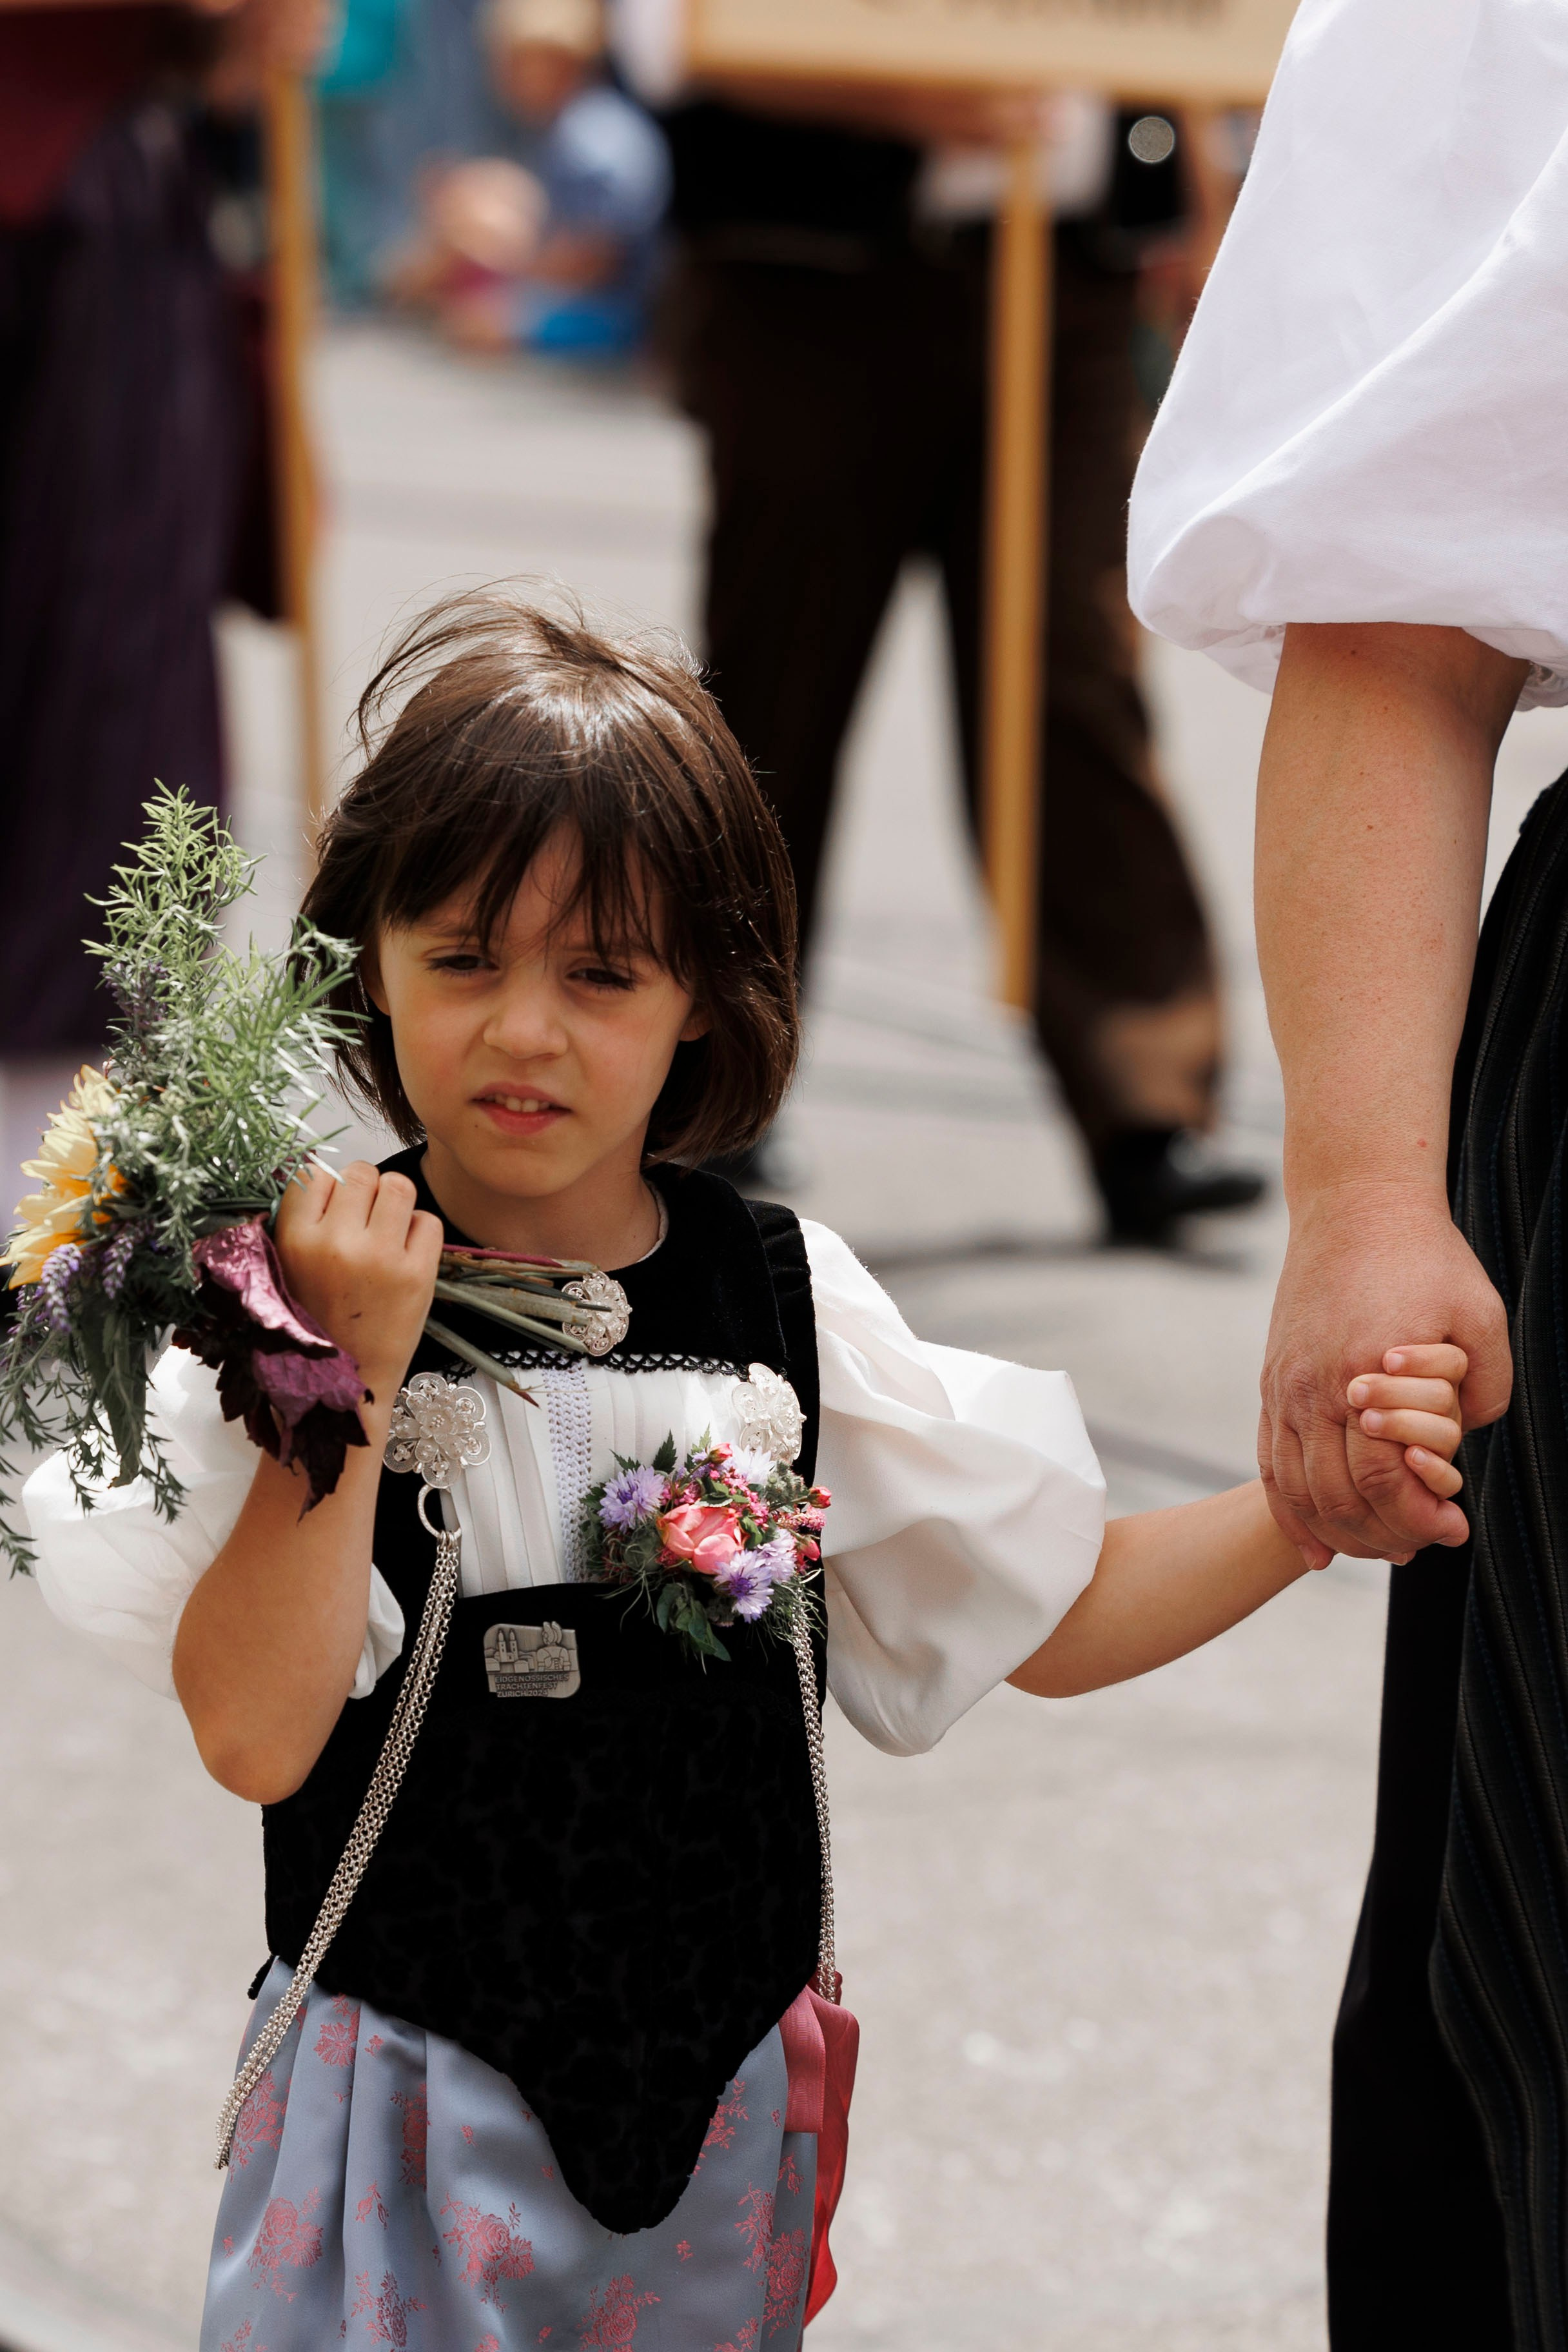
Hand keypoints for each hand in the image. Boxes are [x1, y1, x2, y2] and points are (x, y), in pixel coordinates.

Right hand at [273, 1163, 443, 1402]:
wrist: (346, 1386)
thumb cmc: (315, 1328)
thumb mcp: (286, 1273)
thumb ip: (298, 1225)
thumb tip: (319, 1175)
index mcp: (294, 1241)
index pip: (313, 1174)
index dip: (327, 1187)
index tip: (333, 1207)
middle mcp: (336, 1244)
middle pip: (360, 1173)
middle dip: (365, 1191)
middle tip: (365, 1221)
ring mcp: (380, 1257)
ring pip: (398, 1186)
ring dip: (395, 1202)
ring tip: (388, 1231)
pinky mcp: (418, 1273)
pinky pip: (428, 1220)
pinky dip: (420, 1232)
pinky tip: (406, 1255)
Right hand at [1260, 1182, 1509, 1566]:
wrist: (1355, 1204)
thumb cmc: (1424, 1257)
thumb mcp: (1481, 1316)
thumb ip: (1485, 1388)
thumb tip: (1466, 1442)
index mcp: (1365, 1373)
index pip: (1381, 1478)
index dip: (1419, 1516)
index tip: (1454, 1527)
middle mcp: (1313, 1387)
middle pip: (1335, 1496)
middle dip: (1383, 1535)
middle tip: (1423, 1545)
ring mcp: (1284, 1386)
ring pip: (1296, 1489)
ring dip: (1338, 1533)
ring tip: (1379, 1549)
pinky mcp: (1272, 1381)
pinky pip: (1268, 1463)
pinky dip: (1289, 1513)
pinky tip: (1314, 1547)